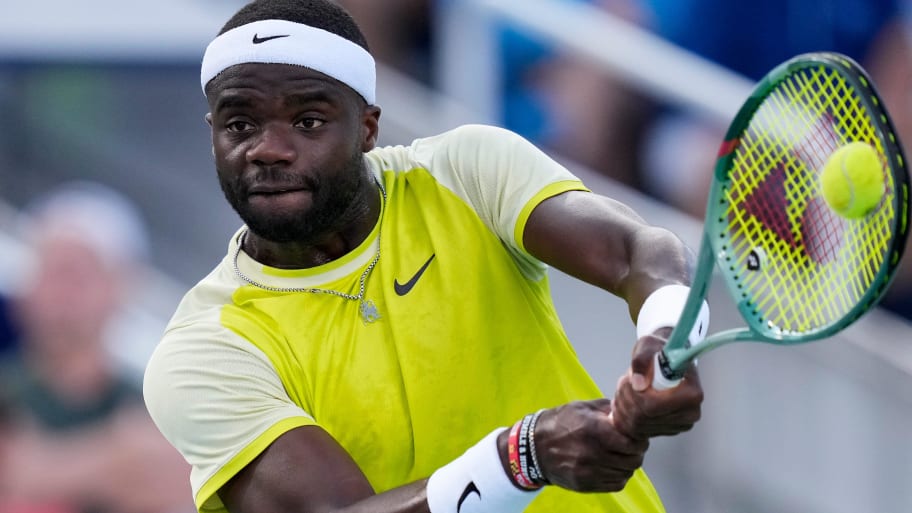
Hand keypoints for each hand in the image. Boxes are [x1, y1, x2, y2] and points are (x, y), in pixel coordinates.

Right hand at [530, 399, 648, 492]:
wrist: (532, 448)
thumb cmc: (558, 424)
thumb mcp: (581, 407)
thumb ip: (608, 408)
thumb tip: (629, 410)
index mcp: (594, 430)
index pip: (633, 442)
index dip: (640, 440)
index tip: (637, 437)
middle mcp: (592, 453)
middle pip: (633, 460)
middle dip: (636, 452)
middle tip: (632, 446)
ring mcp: (589, 471)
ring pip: (626, 473)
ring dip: (627, 464)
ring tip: (620, 455)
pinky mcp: (585, 484)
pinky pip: (615, 484)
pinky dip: (619, 476)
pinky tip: (611, 466)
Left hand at [610, 328, 703, 438]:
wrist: (667, 361)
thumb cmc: (661, 351)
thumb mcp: (648, 345)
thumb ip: (642, 359)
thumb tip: (638, 383)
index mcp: (691, 393)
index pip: (653, 406)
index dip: (634, 394)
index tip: (630, 380)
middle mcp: (690, 413)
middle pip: (643, 418)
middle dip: (626, 399)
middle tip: (623, 383)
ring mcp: (679, 424)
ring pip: (637, 427)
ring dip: (623, 407)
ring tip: (624, 389)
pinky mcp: (667, 430)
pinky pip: (638, 432)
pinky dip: (625, 417)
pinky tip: (626, 402)